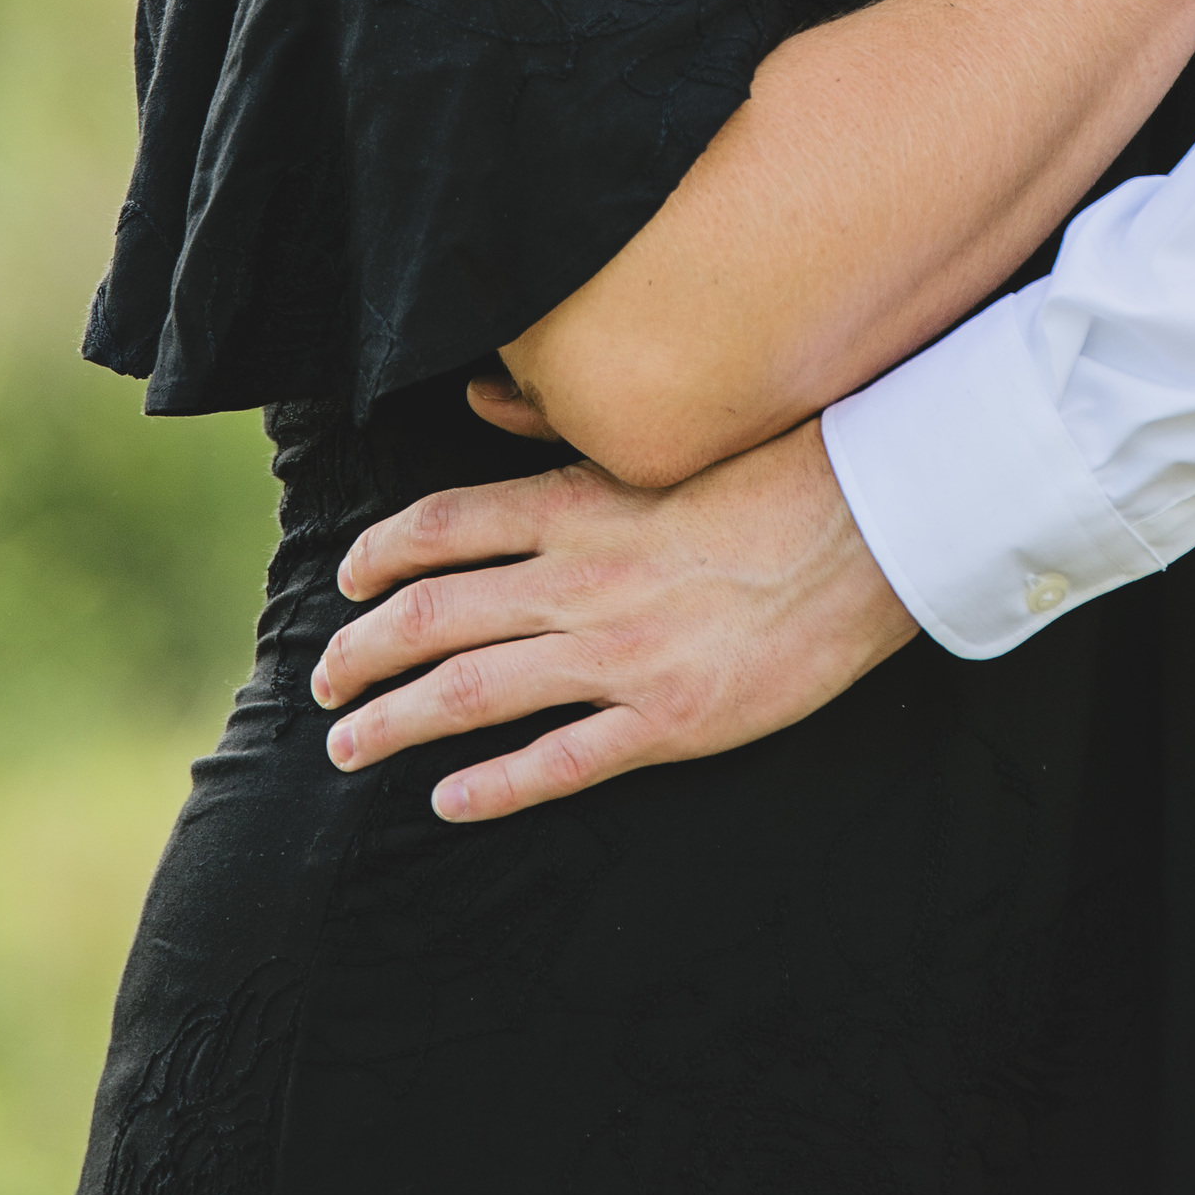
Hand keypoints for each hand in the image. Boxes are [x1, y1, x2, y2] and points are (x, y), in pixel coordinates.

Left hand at [308, 418, 918, 820]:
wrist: (870, 529)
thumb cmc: (772, 471)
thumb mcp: (659, 436)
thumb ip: (560, 425)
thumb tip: (480, 393)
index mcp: (578, 506)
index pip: (443, 528)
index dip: (380, 556)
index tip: (347, 581)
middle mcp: (582, 582)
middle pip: (434, 618)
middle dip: (363, 653)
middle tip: (324, 680)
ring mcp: (621, 656)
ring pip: (475, 694)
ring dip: (396, 722)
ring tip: (349, 745)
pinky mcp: (669, 718)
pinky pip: (561, 761)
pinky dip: (494, 786)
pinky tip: (448, 800)